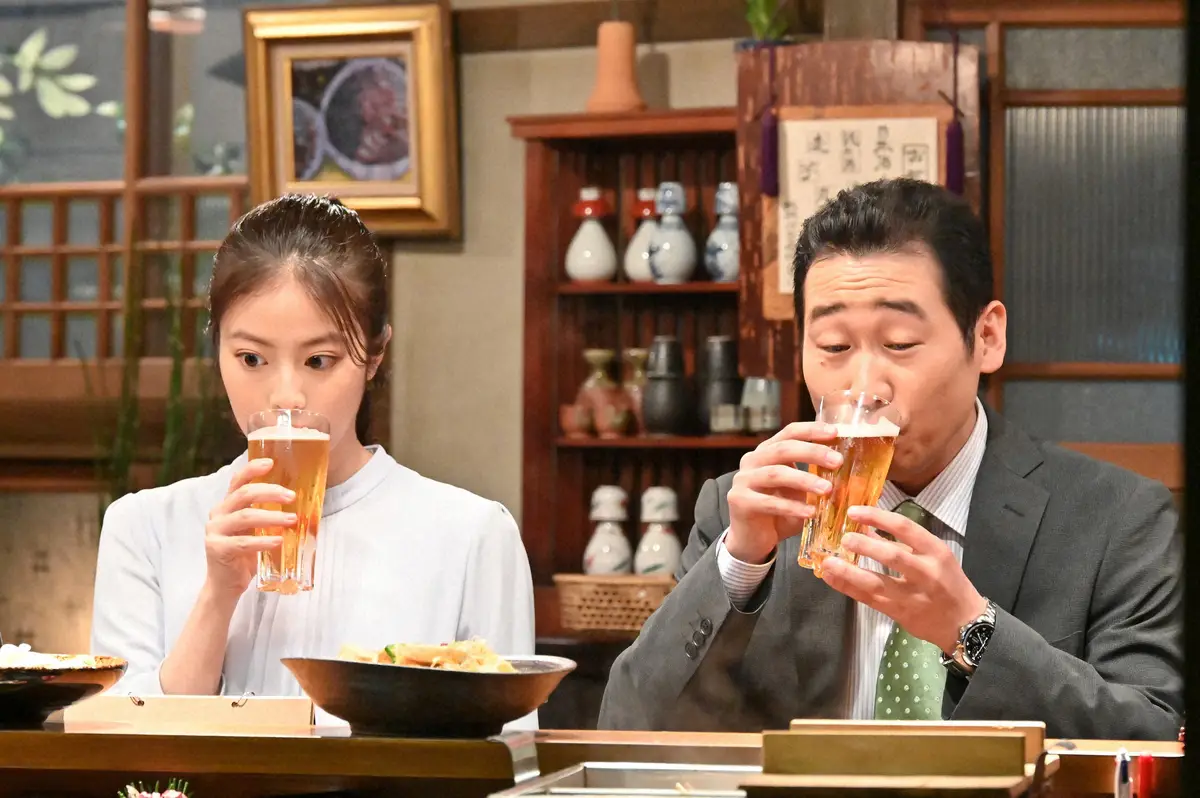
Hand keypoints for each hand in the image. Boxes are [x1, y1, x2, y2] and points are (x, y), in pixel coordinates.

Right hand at [204, 458, 294, 597]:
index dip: (252, 469)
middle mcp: (218, 514)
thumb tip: (300, 504)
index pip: (238, 481)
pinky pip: (244, 542)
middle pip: (244, 494)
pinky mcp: (218, 549)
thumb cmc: (244, 555)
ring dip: (272, 517)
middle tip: (292, 496)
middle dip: (270, 492)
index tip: (271, 462)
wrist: (225, 585)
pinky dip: (264, 541)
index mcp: (227, 505)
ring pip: (245, 516)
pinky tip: (279, 541)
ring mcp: (215, 531)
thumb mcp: (255, 530)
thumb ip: (266, 515)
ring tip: (292, 519)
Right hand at [725, 422, 842, 564]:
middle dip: (812, 452)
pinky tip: (811, 512)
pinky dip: (792, 506)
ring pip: (775, 474)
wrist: (752, 539)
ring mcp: (743, 481)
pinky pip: (769, 502)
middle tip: (837, 461)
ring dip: (804, 480)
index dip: (812, 430)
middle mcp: (752, 461)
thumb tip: (854, 474)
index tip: (835, 432)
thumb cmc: (780, 512)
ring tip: (827, 490)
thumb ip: (816, 479)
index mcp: (767, 451)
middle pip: (783, 449)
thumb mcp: (800, 491)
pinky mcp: (739, 501)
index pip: (789, 432)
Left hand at [818, 505, 986, 652]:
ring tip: (828, 562)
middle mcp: (926, 572)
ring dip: (849, 572)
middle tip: (843, 538)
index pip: (905, 528)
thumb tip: (867, 528)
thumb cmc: (948, 584)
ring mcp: (912, 595)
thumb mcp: (934, 556)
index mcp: (935, 551)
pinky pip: (869, 600)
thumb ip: (902, 543)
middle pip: (892, 556)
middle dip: (864, 546)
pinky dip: (848, 588)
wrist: (965, 623)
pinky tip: (831, 578)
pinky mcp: (900, 613)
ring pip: (877, 583)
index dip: (878, 517)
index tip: (854, 511)